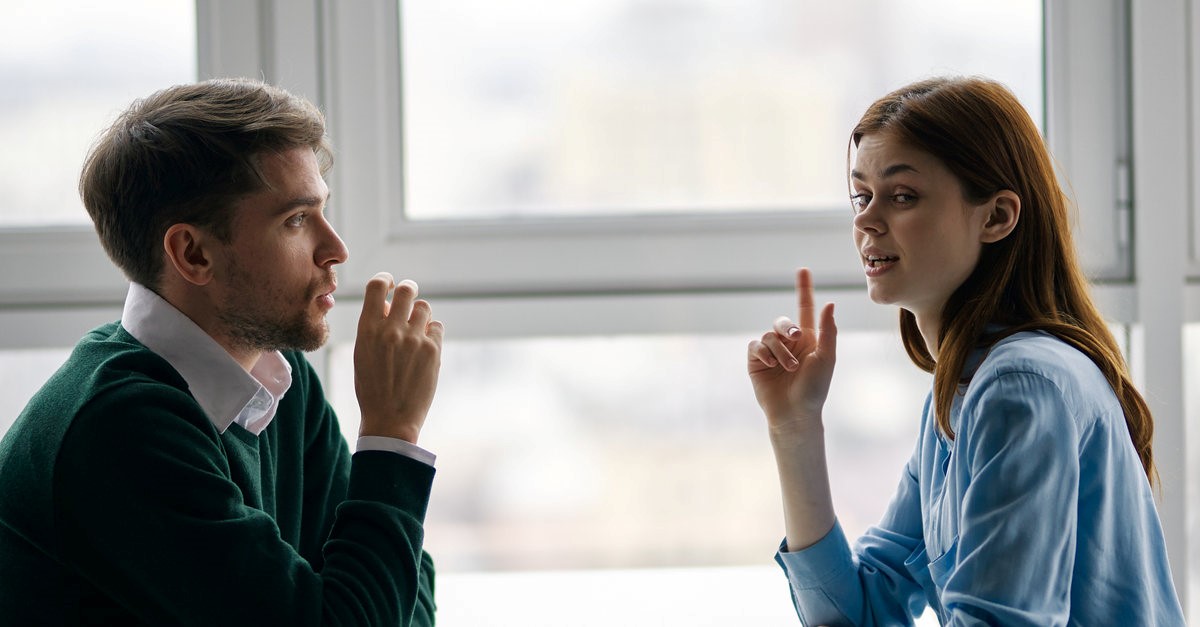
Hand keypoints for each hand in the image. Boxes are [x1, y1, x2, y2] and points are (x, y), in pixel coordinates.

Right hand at [353, 273, 443, 443]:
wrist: (390, 419)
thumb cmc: (372, 387)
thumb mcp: (363, 354)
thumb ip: (374, 327)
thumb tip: (386, 304)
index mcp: (368, 329)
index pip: (377, 286)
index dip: (385, 279)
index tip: (389, 283)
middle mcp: (391, 330)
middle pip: (407, 290)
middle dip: (408, 291)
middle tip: (408, 300)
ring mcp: (414, 339)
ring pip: (424, 307)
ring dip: (420, 314)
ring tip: (415, 330)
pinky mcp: (432, 350)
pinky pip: (436, 326)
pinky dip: (431, 332)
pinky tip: (424, 346)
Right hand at [747, 268, 836, 435]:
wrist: (795, 413)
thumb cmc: (815, 389)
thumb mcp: (826, 358)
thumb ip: (827, 330)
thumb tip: (829, 303)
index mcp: (809, 339)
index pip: (805, 308)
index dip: (804, 289)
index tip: (803, 270)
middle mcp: (789, 343)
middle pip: (783, 321)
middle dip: (788, 328)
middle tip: (797, 338)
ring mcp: (771, 352)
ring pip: (769, 336)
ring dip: (781, 351)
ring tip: (789, 368)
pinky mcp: (756, 361)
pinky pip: (755, 345)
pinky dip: (764, 353)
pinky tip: (771, 365)